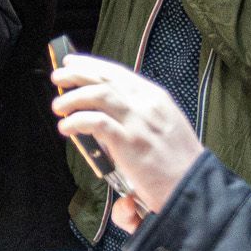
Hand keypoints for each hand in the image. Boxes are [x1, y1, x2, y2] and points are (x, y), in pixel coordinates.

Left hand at [50, 54, 204, 209]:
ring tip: (58, 106)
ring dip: (73, 98)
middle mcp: (147, 104)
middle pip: (105, 78)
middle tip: (58, 77)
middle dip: (77, 74)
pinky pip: (95, 122)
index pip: (119, 73)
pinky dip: (76, 121)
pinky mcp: (129, 142)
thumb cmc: (178, 162)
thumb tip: (109, 111)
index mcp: (156, 97)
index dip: (92, 66)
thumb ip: (140, 114)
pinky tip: (66, 128)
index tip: (73, 64)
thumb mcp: (164, 126)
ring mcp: (138, 122)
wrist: (193, 186)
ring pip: (99, 94)